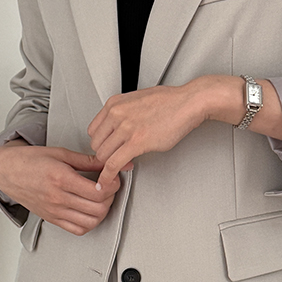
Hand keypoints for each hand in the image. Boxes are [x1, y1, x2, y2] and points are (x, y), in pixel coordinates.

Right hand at [0, 142, 120, 235]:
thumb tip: (108, 162)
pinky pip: (77, 230)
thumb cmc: (31, 160)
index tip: (113, 179)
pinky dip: (89, 224)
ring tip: (101, 200)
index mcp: (61, 178)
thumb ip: (87, 160)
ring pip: (91, 222)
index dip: (112, 186)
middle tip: (110, 188)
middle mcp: (57, 198)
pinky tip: (90, 212)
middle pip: (98, 208)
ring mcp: (54, 211)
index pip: (98, 192)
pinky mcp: (52, 219)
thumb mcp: (61, 153)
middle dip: (111, 198)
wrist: (7, 171)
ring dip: (103, 212)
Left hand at [87, 82, 209, 186]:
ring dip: (110, 164)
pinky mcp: (136, 142)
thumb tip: (119, 128)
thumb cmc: (170, 101)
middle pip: (96, 143)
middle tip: (118, 158)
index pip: (94, 129)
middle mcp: (116, 114)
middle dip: (106, 154)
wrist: (188, 103)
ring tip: (124, 164)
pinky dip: (108, 176)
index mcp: (114, 104)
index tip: (109, 148)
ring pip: (103, 155)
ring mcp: (125, 128)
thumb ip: (124, 114)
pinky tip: (108, 180)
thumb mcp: (138, 101)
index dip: (101, 142)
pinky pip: (113, 164)